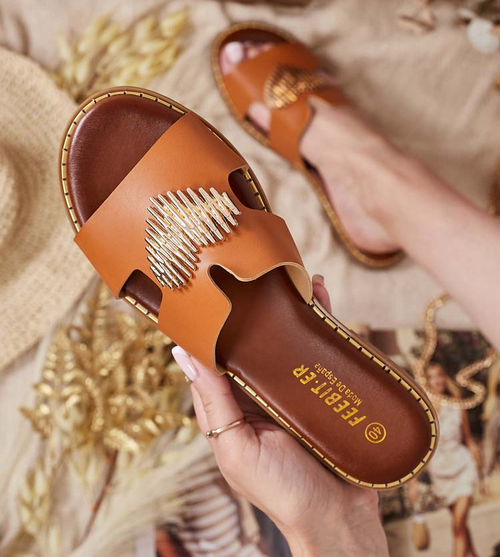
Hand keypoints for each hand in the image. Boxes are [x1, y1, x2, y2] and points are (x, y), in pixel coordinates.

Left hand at [172, 275, 388, 556]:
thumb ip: (213, 402)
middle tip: (260, 272)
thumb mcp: (237, 447)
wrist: (338, 517)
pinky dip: (322, 325)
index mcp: (233, 403)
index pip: (217, 355)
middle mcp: (261, 390)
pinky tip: (324, 300)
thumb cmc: (281, 491)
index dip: (213, 323)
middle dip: (259, 309)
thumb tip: (182, 354)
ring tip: (296, 277)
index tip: (208, 288)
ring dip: (293, 310)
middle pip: (257, 340)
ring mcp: (294, 388)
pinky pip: (321, 349)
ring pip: (289, 340)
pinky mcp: (323, 389)